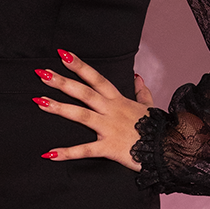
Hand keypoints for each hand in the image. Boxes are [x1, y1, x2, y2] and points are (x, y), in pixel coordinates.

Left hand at [32, 50, 153, 169]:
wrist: (169, 149)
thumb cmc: (158, 128)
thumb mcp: (149, 106)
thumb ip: (141, 92)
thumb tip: (137, 77)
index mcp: (118, 100)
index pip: (96, 78)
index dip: (79, 66)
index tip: (63, 54)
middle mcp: (111, 110)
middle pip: (84, 92)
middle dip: (62, 82)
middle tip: (41, 73)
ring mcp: (109, 128)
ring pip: (81, 115)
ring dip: (59, 108)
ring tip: (39, 101)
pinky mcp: (109, 148)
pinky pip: (85, 150)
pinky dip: (67, 152)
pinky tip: (48, 153)